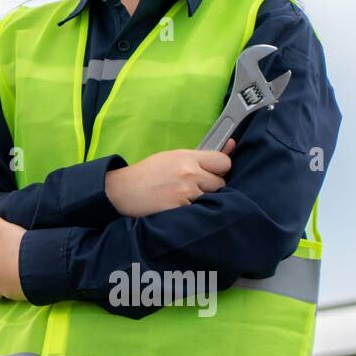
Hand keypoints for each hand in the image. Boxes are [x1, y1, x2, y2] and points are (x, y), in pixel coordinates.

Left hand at [0, 204, 27, 301]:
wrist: (49, 265)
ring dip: (6, 286)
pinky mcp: (32, 294)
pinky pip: (23, 292)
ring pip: (6, 293)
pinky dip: (23, 285)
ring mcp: (16, 292)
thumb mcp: (1, 230)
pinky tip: (29, 275)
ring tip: (13, 273)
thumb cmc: (20, 250)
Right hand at [104, 139, 236, 217]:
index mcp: (187, 157)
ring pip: (211, 199)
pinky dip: (192, 212)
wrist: (123, 191)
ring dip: (202, 200)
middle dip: (210, 186)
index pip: (223, 162)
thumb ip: (200, 156)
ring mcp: (186, 193)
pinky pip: (198, 211)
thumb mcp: (172, 157)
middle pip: (220, 183)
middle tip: (194, 187)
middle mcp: (189, 173)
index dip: (220, 169)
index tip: (213, 172)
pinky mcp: (180, 209)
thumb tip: (232, 144)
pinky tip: (178, 207)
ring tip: (183, 198)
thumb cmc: (147, 174)